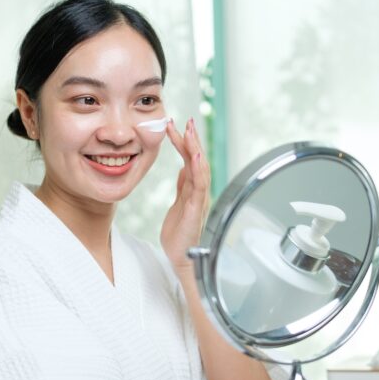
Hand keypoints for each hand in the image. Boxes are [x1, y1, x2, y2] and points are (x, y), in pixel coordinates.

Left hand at [160, 118, 209, 272]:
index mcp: (193, 190)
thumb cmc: (180, 236)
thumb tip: (184, 167)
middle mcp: (199, 192)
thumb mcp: (177, 204)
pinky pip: (199, 186)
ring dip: (195, 148)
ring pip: (201, 169)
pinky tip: (194, 156)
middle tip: (187, 120)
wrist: (183, 259)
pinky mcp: (196, 209)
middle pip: (198, 160)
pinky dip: (198, 170)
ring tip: (190, 131)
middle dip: (193, 139)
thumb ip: (183, 186)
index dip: (186, 143)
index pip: (190, 160)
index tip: (178, 125)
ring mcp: (199, 200)